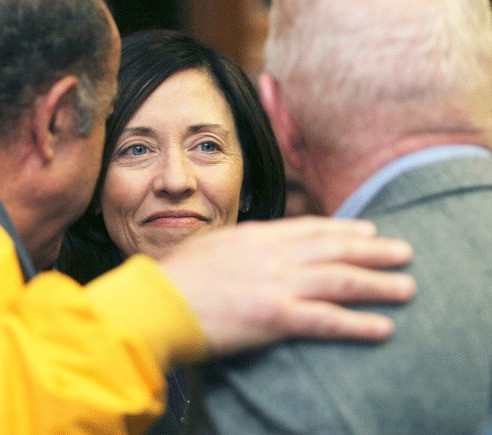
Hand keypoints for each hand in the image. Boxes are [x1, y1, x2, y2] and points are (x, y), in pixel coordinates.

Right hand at [159, 217, 415, 355]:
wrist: (157, 300)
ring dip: (378, 284)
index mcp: (258, 235)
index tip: (369, 230)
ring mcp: (278, 284)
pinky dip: (358, 324)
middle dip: (374, 252)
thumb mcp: (212, 246)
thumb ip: (241, 244)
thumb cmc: (177, 276)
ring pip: (341, 281)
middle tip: (403, 252)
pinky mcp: (276, 316)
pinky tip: (382, 327)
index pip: (312, 229)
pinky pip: (327, 320)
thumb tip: (254, 245)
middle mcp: (275, 255)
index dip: (345, 230)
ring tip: (406, 287)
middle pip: (335, 250)